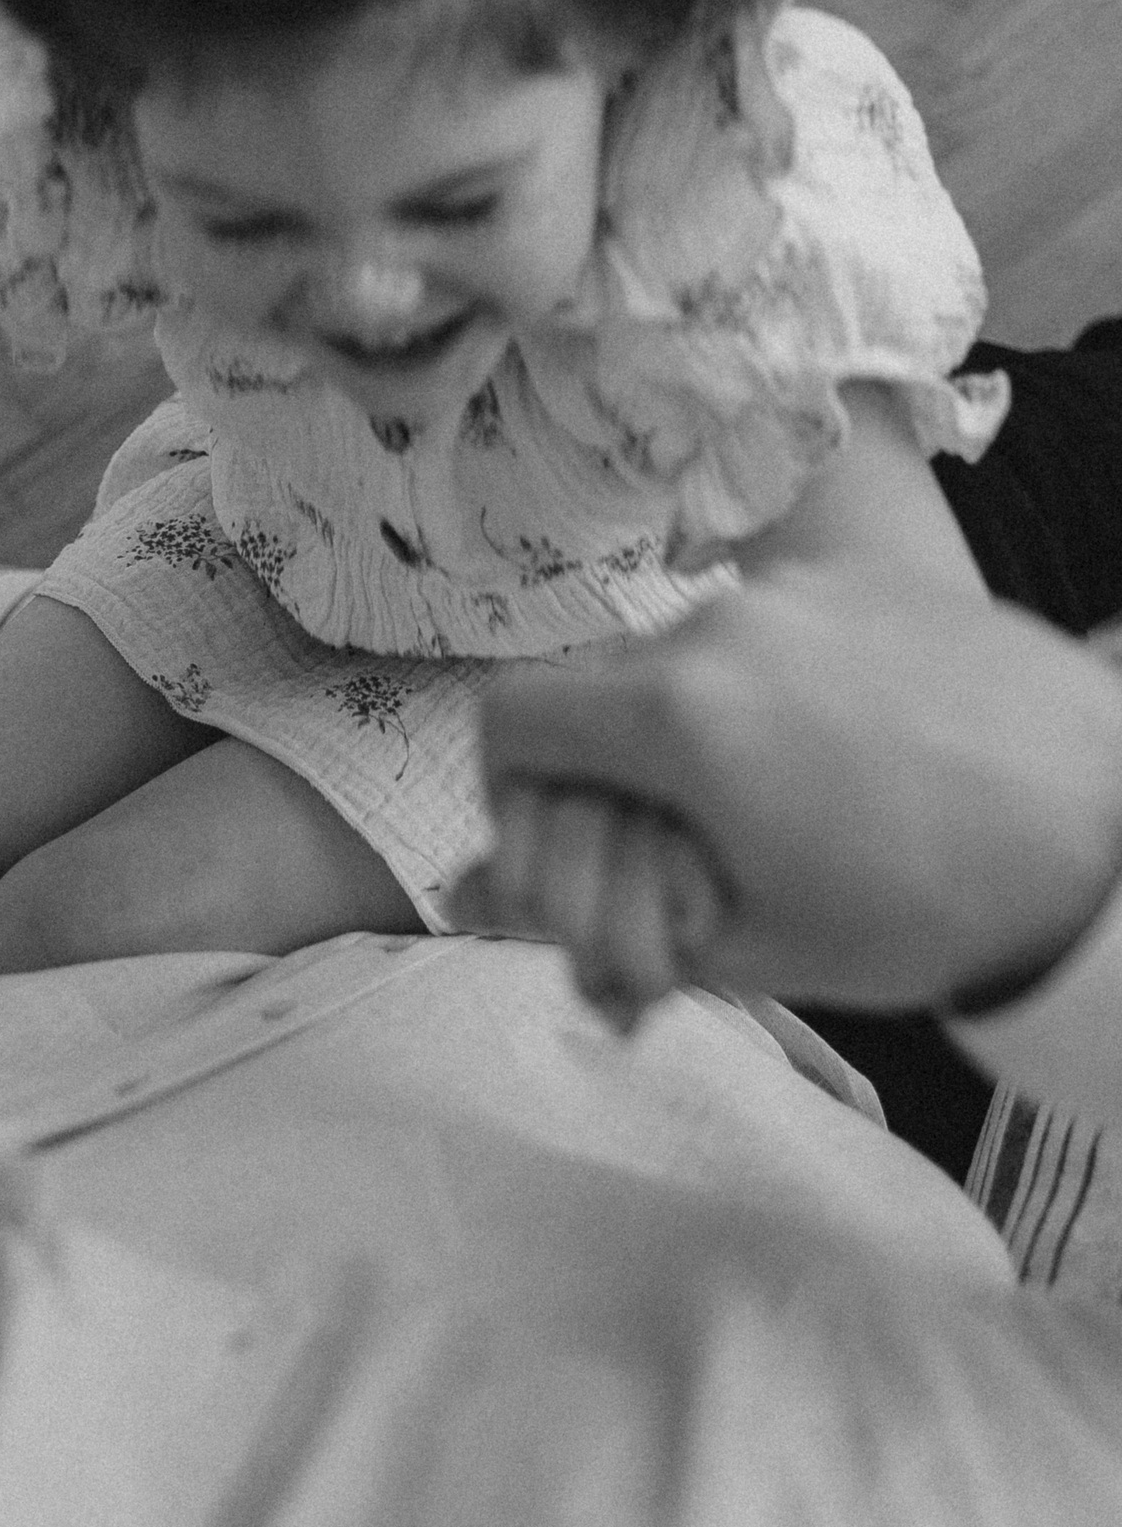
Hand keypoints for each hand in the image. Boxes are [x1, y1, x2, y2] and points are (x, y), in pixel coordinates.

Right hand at [451, 565, 1121, 1018]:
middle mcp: (717, 623)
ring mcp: (798, 592)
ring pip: (690, 656)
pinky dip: (780, 692)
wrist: (1110, 824)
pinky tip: (858, 764)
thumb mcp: (751, 943)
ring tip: (786, 818)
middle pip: (600, 688)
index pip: (508, 717)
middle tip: (677, 860)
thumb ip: (596, 916)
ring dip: (700, 733)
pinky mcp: (872, 583)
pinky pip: (777, 629)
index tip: (562, 842)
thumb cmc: (925, 906)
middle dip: (612, 775)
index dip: (510, 790)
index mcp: (672, 714)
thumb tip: (468, 902)